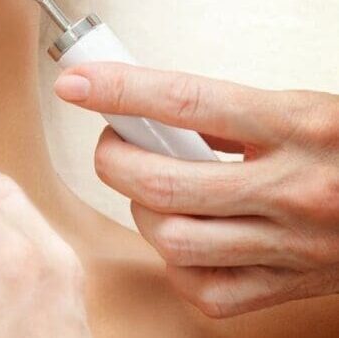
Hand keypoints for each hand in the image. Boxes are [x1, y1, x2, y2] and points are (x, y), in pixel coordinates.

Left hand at [54, 63, 338, 317]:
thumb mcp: (296, 107)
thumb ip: (225, 111)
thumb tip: (147, 107)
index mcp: (295, 126)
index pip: (186, 103)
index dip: (120, 91)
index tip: (75, 82)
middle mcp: (293, 189)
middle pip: (163, 183)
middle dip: (115, 158)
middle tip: (114, 140)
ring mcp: (291, 247)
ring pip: (175, 240)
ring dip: (142, 210)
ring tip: (153, 187)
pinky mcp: (290, 288)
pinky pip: (206, 289)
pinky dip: (178, 262)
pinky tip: (187, 233)